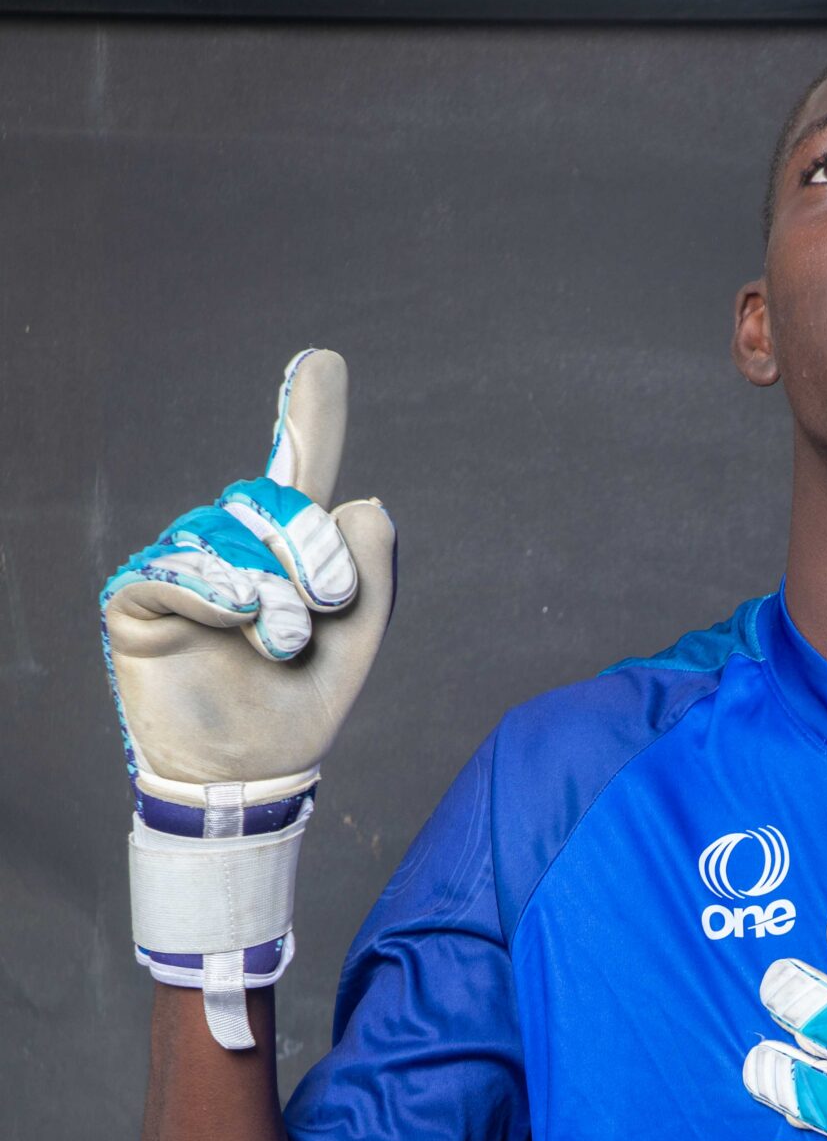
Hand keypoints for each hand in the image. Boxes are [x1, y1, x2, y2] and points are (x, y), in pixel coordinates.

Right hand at [101, 349, 394, 1047]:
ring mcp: (183, 568)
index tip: (322, 363)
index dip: (309, 416)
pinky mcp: (142, 600)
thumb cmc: (297, 712)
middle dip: (310, 548)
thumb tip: (367, 501)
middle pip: (270, 502)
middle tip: (326, 606)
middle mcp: (230, 548)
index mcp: (285, 553)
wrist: (246, 777)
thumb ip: (370, 578)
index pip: (298, 474)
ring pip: (227, 535)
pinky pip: (177, 569)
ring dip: (270, 586)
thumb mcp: (353, 647)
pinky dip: (216, 589)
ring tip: (285, 641)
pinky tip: (240, 618)